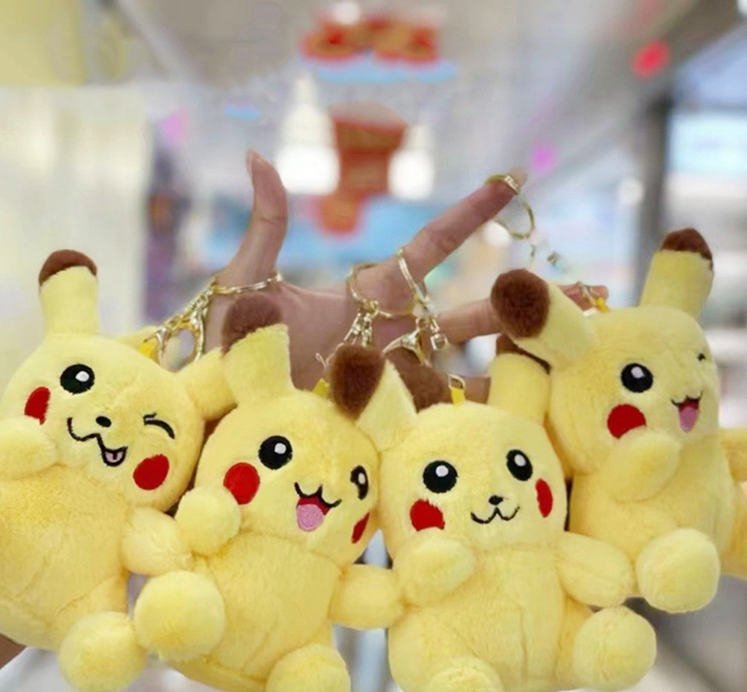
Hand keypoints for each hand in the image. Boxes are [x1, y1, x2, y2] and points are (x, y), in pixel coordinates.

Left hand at [205, 151, 606, 399]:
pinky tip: (522, 428)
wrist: (217, 406)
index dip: (471, 214)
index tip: (513, 179)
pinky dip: (471, 424)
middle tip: (586, 293)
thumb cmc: (227, 343)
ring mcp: (390, 384)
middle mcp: (390, 338)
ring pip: (463, 372)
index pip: (431, 249)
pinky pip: (431, 423)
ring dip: (513, 372)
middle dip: (522, 303)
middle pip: (468, 314)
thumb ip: (265, 223)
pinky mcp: (380, 424)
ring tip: (570, 367)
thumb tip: (256, 151)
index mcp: (368, 295)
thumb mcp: (245, 280)